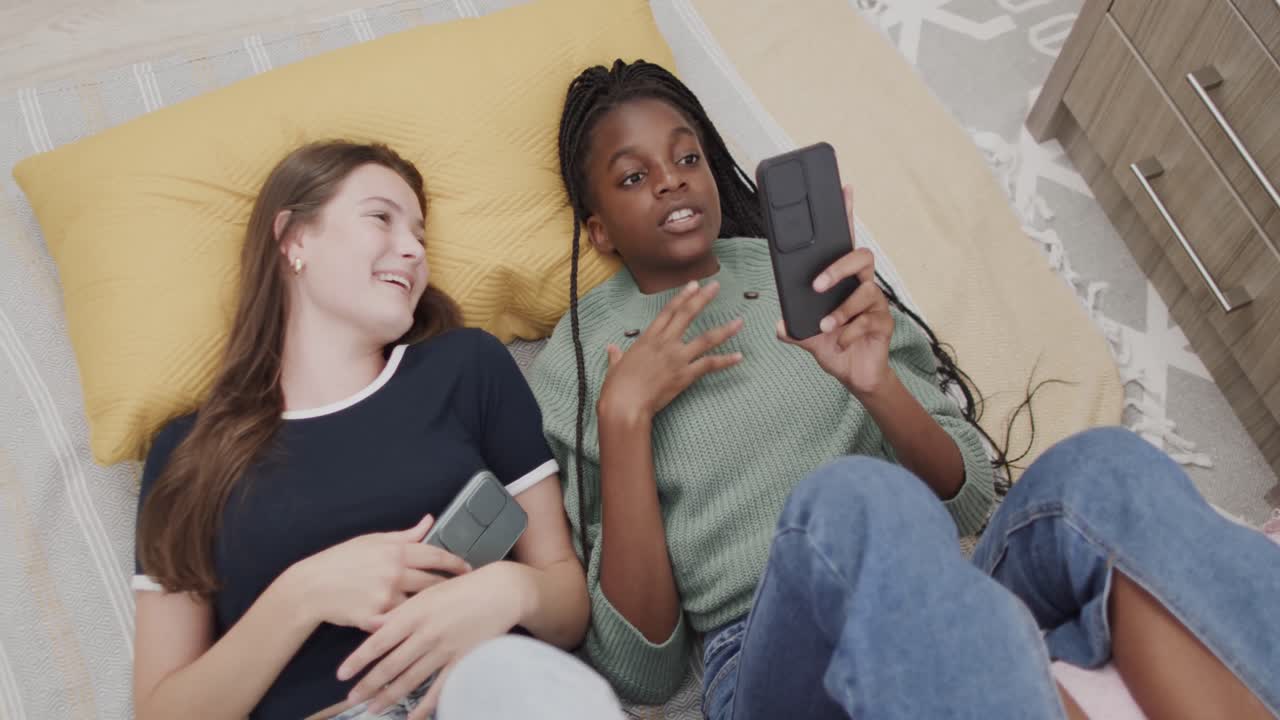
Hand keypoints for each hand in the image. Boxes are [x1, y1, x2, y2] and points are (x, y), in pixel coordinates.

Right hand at [284, 515, 470, 631]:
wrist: (311, 587)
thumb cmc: (341, 561)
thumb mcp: (372, 540)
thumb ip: (405, 534)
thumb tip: (429, 520)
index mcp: (395, 551)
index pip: (435, 555)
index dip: (455, 562)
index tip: (467, 568)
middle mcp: (394, 573)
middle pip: (433, 582)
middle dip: (448, 587)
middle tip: (460, 591)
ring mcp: (385, 597)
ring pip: (420, 604)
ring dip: (430, 606)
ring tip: (442, 609)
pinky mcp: (376, 618)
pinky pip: (400, 621)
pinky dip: (409, 621)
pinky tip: (417, 624)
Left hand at [336, 562, 525, 717]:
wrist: (500, 591)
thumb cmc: (461, 587)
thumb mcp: (427, 593)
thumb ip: (399, 611)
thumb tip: (370, 624)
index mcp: (414, 613)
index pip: (378, 641)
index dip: (358, 660)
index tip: (341, 675)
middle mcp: (426, 633)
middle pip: (391, 665)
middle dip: (369, 685)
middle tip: (352, 699)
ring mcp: (444, 649)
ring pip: (411, 679)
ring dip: (390, 696)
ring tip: (374, 708)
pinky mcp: (462, 660)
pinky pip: (440, 688)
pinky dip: (425, 705)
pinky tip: (413, 716)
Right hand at [597, 280, 742, 422]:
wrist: (626, 404)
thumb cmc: (617, 387)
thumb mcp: (615, 367)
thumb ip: (616, 356)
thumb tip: (612, 349)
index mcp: (648, 338)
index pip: (668, 311)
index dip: (682, 296)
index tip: (693, 284)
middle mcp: (665, 343)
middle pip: (687, 315)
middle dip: (703, 299)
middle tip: (716, 286)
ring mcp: (677, 358)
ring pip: (705, 339)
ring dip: (724, 329)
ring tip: (740, 322)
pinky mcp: (685, 375)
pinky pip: (709, 364)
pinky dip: (725, 361)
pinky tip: (739, 357)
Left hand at [777, 186, 894, 395]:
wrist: (856, 376)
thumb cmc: (834, 345)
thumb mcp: (807, 335)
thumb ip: (794, 328)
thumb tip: (780, 324)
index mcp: (843, 279)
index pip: (845, 241)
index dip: (847, 214)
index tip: (845, 189)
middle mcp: (862, 284)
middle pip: (861, 257)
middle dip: (838, 267)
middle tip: (818, 284)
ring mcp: (876, 303)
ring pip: (864, 292)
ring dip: (841, 310)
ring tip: (825, 326)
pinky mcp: (884, 323)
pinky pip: (867, 321)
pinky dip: (848, 333)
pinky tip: (840, 343)